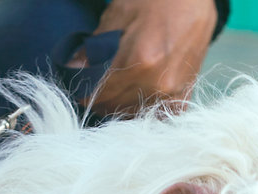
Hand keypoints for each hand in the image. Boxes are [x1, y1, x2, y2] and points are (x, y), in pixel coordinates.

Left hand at [67, 0, 216, 115]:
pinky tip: (139, 97)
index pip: (97, 94)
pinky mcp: (185, 94)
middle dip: (99, 99)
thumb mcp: (119, 14)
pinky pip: (159, 115)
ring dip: (120, 106)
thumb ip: (95, 47)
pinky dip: (145, 109)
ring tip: (117, 89)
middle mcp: (156, 84)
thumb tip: (72, 69)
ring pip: (133, 115)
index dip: (84, 91)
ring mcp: (172, 92)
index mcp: (137, 62)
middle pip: (114, 108)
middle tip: (96, 85)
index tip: (80, 84)